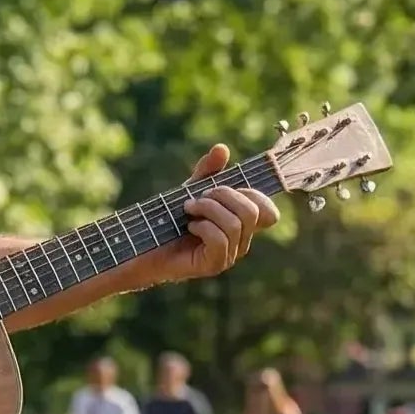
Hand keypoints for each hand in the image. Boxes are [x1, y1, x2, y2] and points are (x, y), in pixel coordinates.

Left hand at [128, 144, 278, 287]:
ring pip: (235, 225)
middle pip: (253, 212)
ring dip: (208, 209)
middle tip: (199, 197)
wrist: (145, 246)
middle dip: (224, 196)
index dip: (254, 195)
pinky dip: (203, 227)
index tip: (225, 188)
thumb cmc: (170, 219)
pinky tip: (189, 226)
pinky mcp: (213, 265)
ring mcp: (229, 256)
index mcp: (242, 225)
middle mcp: (240, 242)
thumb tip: (222, 148)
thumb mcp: (191, 189)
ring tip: (188, 209)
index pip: (269, 213)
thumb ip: (208, 171)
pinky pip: (219, 240)